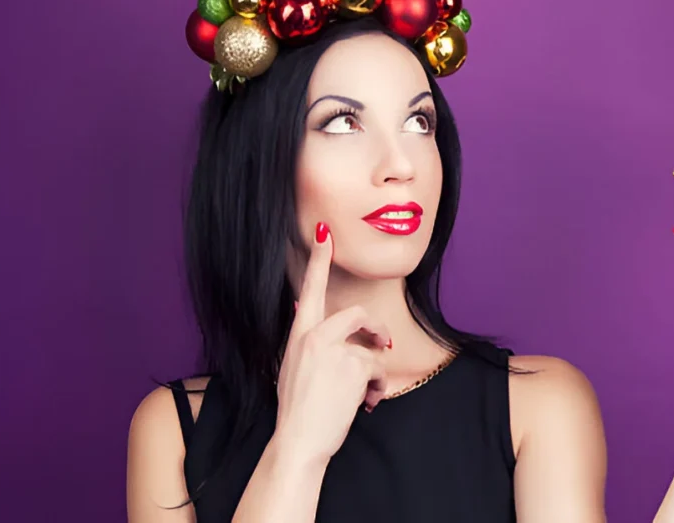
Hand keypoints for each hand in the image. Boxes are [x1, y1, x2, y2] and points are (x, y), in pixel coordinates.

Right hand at [272, 222, 390, 467]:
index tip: (324, 232)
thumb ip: (306, 341)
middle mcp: (314, 336)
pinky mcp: (353, 364)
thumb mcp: (291, 368)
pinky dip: (377, 387)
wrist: (298, 442)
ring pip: (372, 347)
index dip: (318, 259)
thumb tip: (305, 309)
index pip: (308, 289)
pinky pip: (378, 368)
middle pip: (356, 314)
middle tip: (382, 345)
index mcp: (298, 335)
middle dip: (375, 329)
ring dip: (375, 372)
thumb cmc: (297, 410)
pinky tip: (366, 403)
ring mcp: (333, 349)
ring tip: (365, 392)